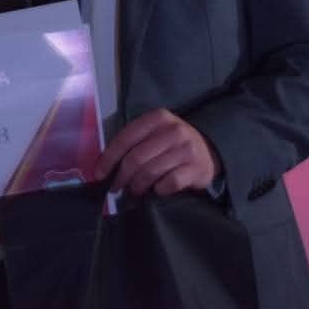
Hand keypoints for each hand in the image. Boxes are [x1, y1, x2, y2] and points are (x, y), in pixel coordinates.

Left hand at [93, 109, 220, 195]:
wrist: (209, 150)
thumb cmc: (172, 144)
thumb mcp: (155, 133)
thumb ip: (134, 142)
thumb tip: (105, 166)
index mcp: (157, 118)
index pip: (126, 138)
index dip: (109, 158)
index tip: (99, 174)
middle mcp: (173, 130)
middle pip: (136, 158)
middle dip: (121, 177)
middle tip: (116, 188)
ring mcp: (186, 149)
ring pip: (150, 172)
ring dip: (137, 185)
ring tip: (135, 190)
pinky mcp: (196, 168)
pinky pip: (168, 183)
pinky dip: (159, 190)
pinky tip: (158, 189)